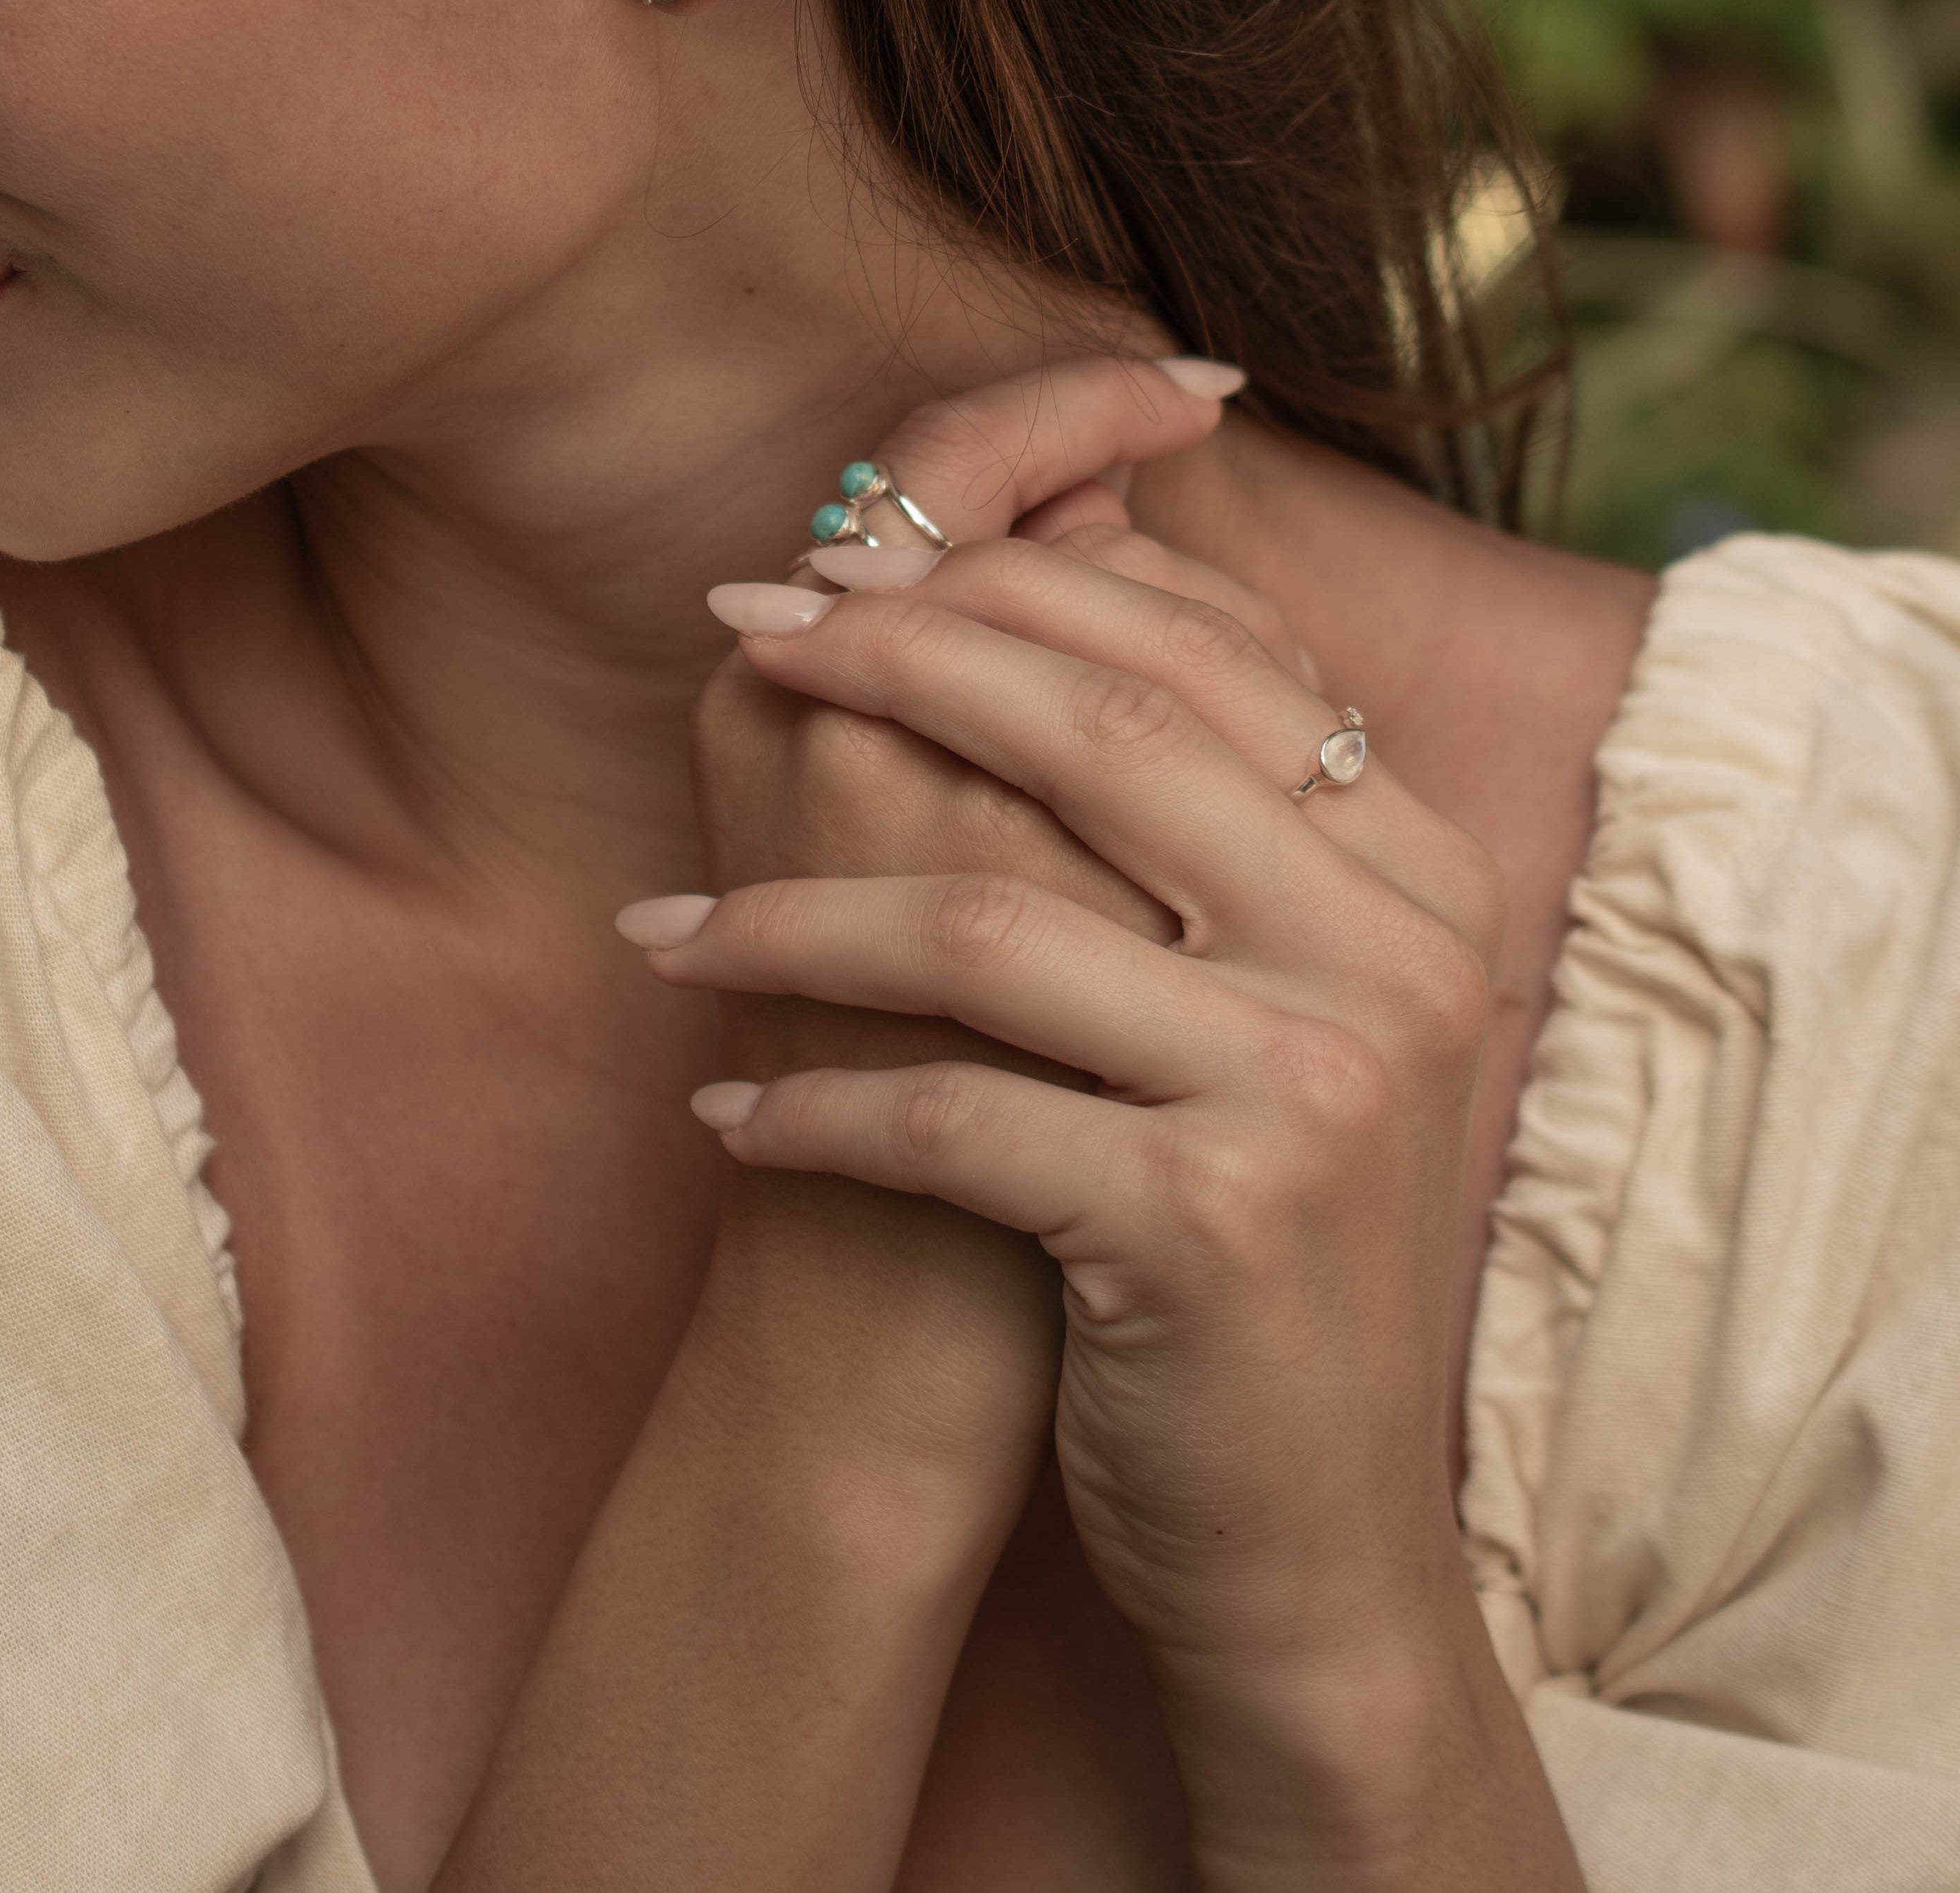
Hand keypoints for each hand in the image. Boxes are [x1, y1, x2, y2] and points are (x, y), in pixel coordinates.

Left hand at [649, 504, 1537, 1876]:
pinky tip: (723, 1111)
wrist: (1310, 1541)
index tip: (842, 566)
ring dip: (788, 916)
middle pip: (1101, 732)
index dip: (1008, 583)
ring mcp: (1313, 1087)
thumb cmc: (1240, 1228)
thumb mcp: (1260, 995)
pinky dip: (807, 1108)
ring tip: (670, 931)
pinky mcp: (1210, 1222)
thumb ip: (1189, 799)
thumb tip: (1047, 544)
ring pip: (986, 920)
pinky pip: (946, 1115)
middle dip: (896, 655)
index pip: (1203, 649)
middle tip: (750, 628)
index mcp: (1415, 869)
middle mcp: (1394, 955)